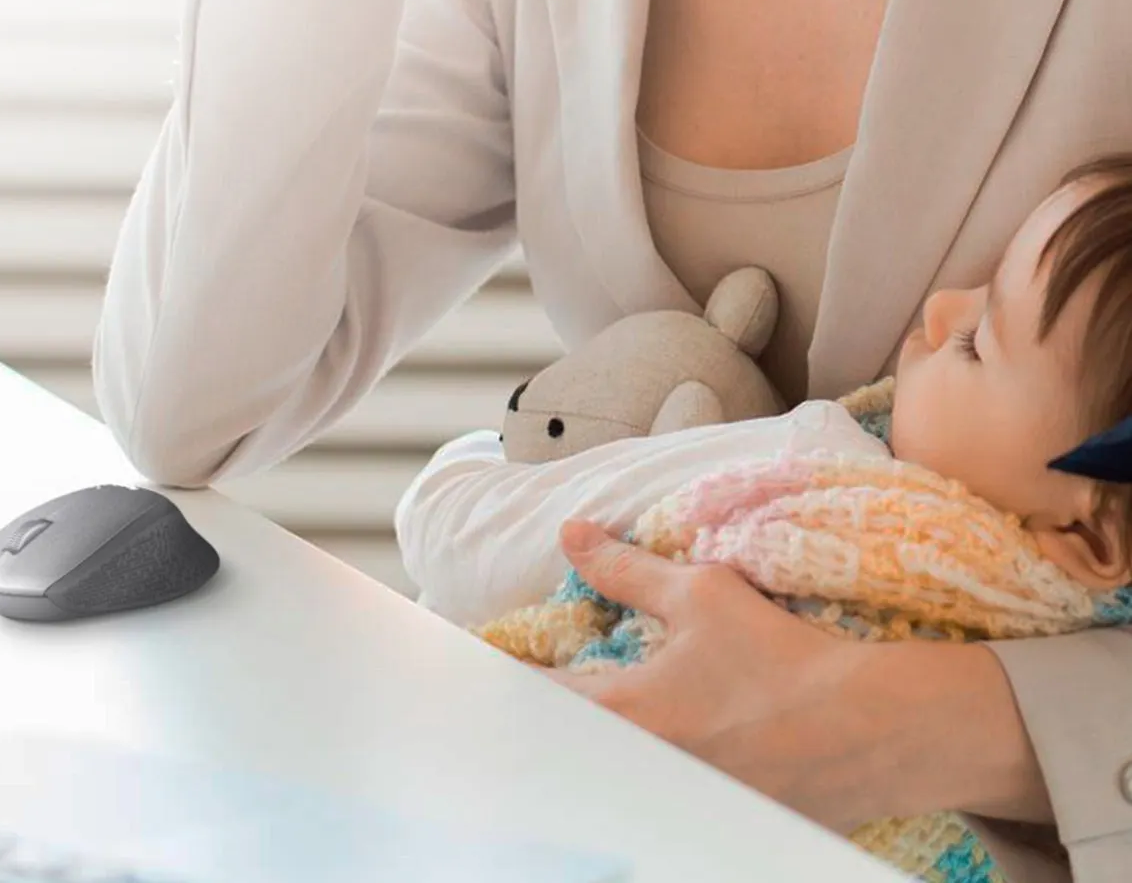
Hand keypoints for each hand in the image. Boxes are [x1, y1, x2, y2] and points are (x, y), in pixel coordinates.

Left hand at [536, 519, 881, 835]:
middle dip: (546, 722)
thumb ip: (624, 569)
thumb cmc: (779, 657)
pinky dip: (640, 774)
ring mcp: (679, 802)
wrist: (872, 732)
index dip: (504, 679)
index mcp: (626, 714)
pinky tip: (654, 751)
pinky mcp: (719, 820)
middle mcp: (642, 768)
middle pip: (565, 750)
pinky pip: (658, 797)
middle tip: (528, 696)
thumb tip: (571, 533)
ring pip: (611, 775)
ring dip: (592, 746)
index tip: (480, 666)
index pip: (538, 698)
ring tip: (584, 721)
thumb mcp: (698, 595)